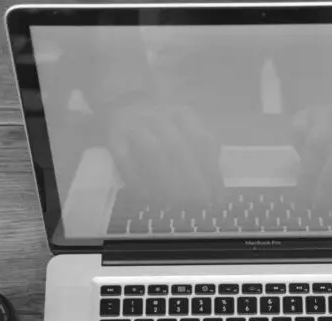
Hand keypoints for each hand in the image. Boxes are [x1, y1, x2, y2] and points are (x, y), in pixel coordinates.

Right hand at [107, 100, 221, 202]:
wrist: (122, 105)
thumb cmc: (162, 127)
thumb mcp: (187, 130)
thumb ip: (203, 153)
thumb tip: (217, 192)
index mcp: (183, 115)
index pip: (202, 141)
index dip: (211, 170)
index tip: (217, 196)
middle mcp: (160, 117)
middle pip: (178, 147)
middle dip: (192, 178)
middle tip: (199, 203)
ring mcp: (136, 126)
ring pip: (154, 152)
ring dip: (167, 180)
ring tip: (178, 203)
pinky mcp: (114, 139)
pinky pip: (127, 161)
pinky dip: (138, 181)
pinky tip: (148, 198)